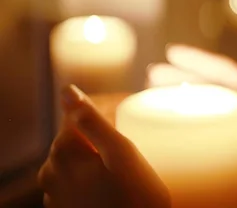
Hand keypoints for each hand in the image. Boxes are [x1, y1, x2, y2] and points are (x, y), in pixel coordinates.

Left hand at [38, 85, 170, 207]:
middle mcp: (50, 174)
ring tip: (121, 173)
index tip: (122, 131)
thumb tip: (67, 90)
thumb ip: (92, 120)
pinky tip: (111, 187)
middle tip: (125, 155)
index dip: (101, 118)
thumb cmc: (135, 196)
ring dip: (94, 159)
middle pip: (73, 138)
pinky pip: (75, 182)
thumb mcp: (120, 151)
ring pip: (74, 160)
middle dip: (96, 140)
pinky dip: (91, 179)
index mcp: (62, 153)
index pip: (75, 117)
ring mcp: (55, 195)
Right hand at [150, 45, 236, 206]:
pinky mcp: (233, 155)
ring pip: (203, 111)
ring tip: (153, 95)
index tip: (172, 52)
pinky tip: (172, 131)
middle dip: (180, 79)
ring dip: (181, 101)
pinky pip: (205, 137)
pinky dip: (188, 129)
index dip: (199, 60)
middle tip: (151, 74)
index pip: (225, 73)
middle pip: (207, 90)